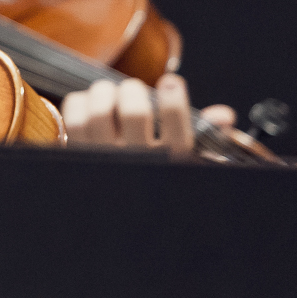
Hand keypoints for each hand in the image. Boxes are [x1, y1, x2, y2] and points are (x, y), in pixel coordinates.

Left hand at [61, 74, 236, 157]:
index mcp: (172, 158)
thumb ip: (205, 134)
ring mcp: (105, 159)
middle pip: (134, 111)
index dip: (172, 93)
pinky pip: (73, 120)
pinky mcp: (77, 157)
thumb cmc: (157, 171)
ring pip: (99, 113)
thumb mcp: (187, 158)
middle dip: (132, 89)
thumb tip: (223, 115)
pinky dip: (78, 102)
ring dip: (102, 93)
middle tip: (132, 89)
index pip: (174, 120)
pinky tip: (88, 103)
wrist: (122, 215)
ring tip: (109, 93)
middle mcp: (138, 160)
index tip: (170, 82)